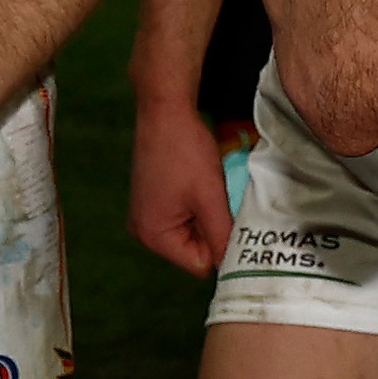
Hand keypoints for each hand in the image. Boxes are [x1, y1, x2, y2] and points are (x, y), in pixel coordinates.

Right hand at [130, 96, 233, 277]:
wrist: (166, 112)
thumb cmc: (185, 152)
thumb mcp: (210, 198)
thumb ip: (221, 236)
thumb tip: (233, 266)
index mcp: (154, 237)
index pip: (198, 264)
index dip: (220, 245)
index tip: (230, 218)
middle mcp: (144, 232)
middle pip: (193, 250)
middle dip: (212, 228)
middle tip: (220, 199)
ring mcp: (145, 216)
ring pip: (191, 232)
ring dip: (206, 215)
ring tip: (209, 188)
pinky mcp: (151, 202)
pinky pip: (183, 217)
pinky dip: (197, 205)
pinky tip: (199, 183)